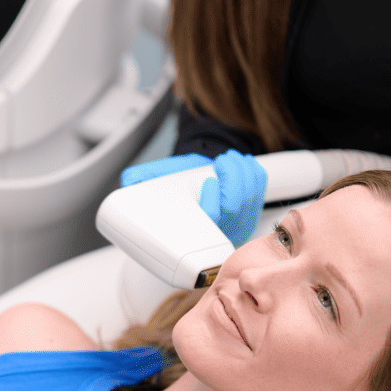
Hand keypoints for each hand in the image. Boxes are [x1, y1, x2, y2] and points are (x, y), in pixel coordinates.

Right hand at [120, 150, 266, 245]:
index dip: (215, 202)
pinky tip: (243, 164)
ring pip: (251, 197)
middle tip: (222, 161)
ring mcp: (238, 223)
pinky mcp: (252, 212)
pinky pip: (261, 190)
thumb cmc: (178, 181)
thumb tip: (129, 181)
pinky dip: (254, 171)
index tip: (209, 180)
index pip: (212, 222)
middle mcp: (217, 231)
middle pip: (235, 207)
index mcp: (195, 229)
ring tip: (230, 159)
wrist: (197, 177)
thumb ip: (142, 179)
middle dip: (233, 178)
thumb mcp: (157, 179)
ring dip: (243, 171)